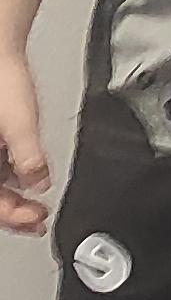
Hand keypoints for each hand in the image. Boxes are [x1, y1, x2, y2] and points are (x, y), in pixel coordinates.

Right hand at [0, 47, 49, 234]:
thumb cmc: (0, 78)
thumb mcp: (18, 123)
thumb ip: (29, 157)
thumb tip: (37, 184)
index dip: (12, 216)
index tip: (35, 218)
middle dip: (14, 213)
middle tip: (38, 221)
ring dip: (15, 199)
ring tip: (37, 209)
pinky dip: (13, 179)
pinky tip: (29, 183)